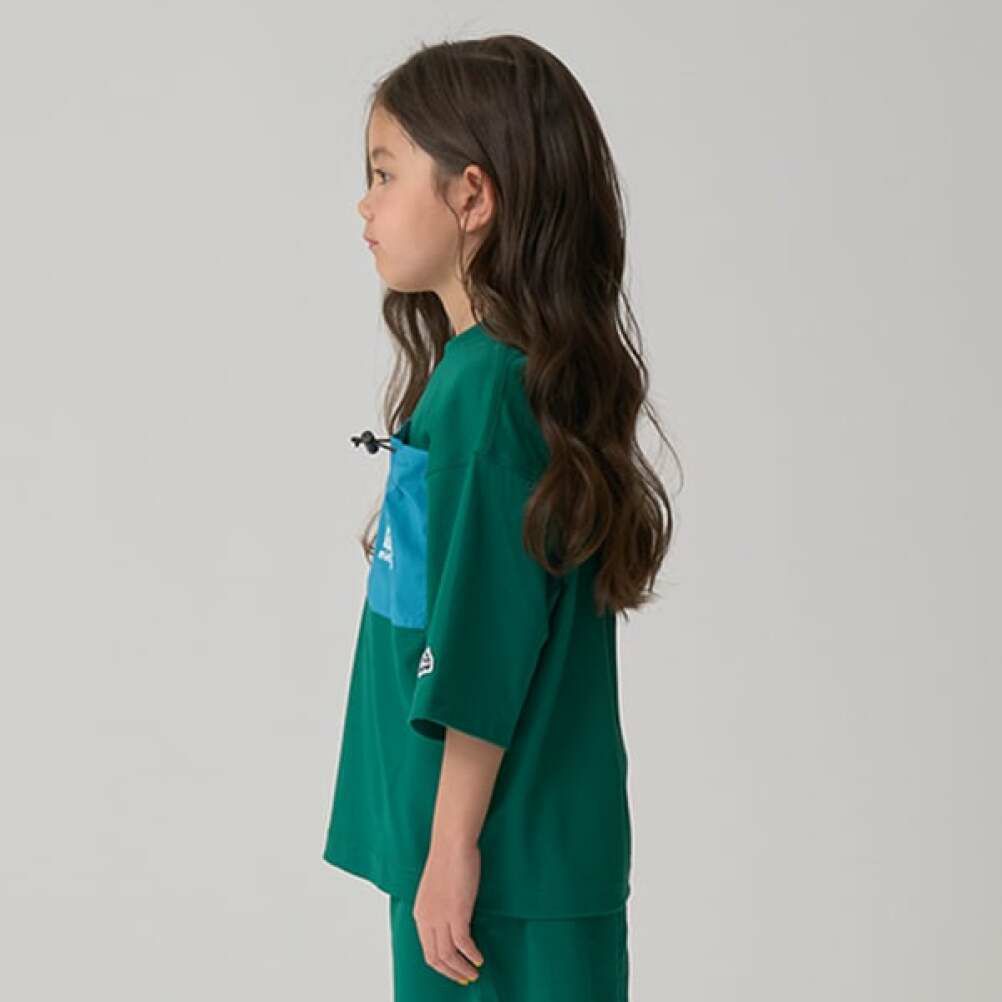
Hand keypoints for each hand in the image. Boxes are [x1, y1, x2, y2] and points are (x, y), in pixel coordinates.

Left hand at [412, 839, 485, 984]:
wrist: (452, 843)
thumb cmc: (448, 860)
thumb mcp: (437, 889)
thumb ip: (439, 907)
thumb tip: (450, 921)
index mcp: (421, 914)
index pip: (427, 950)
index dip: (441, 965)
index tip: (454, 971)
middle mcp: (427, 919)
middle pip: (435, 958)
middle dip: (451, 972)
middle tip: (465, 978)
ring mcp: (441, 917)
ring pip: (449, 955)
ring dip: (462, 968)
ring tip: (474, 973)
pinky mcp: (456, 913)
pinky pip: (463, 944)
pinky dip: (472, 956)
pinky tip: (479, 959)